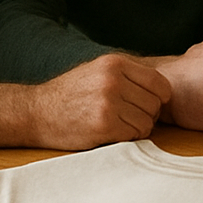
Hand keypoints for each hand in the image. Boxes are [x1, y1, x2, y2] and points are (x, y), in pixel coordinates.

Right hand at [30, 53, 171, 149]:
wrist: (36, 112)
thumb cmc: (71, 94)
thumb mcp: (98, 71)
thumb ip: (129, 75)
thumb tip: (165, 89)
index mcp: (115, 63)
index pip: (160, 83)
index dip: (159, 98)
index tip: (147, 106)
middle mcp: (113, 79)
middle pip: (155, 104)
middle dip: (147, 115)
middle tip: (129, 119)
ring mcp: (108, 102)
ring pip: (147, 122)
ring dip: (137, 129)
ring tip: (118, 126)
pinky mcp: (103, 124)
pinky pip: (134, 135)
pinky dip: (128, 139)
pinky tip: (111, 134)